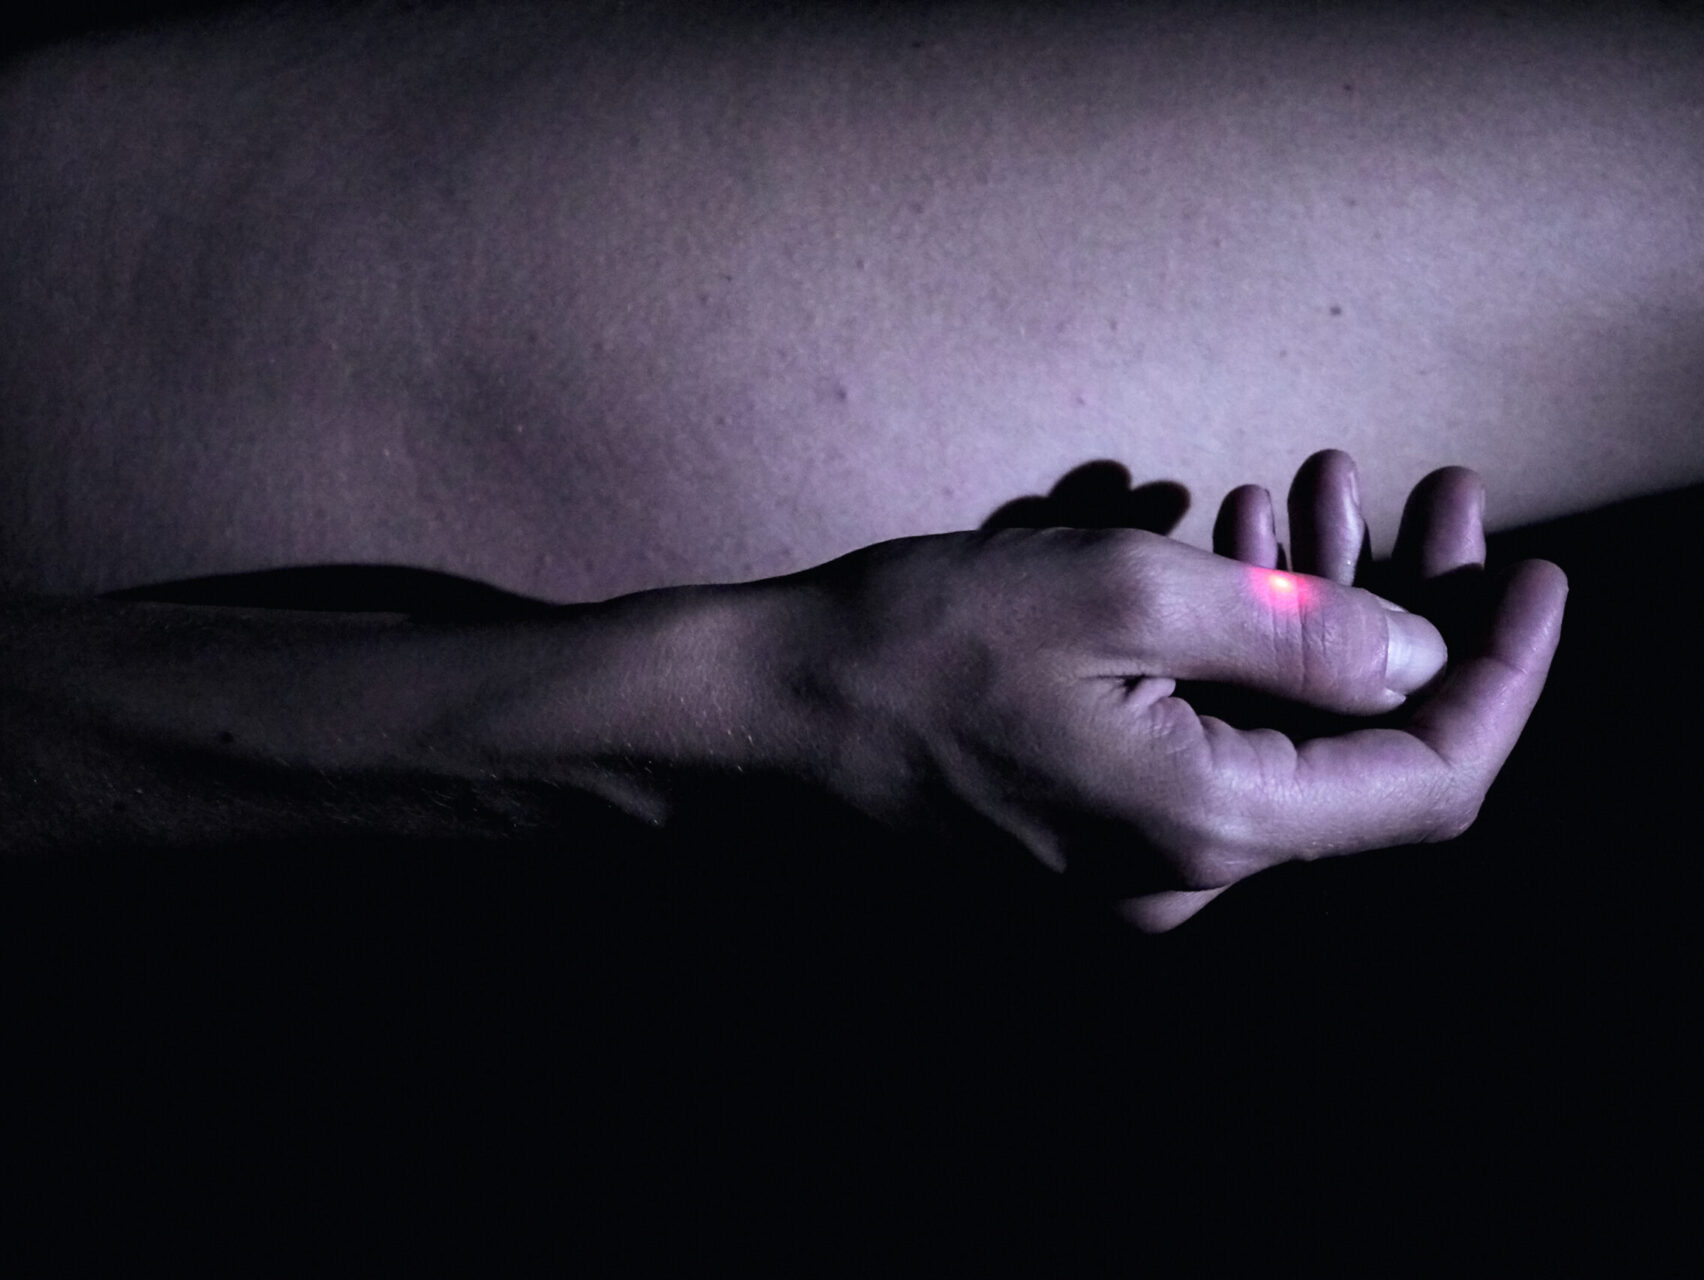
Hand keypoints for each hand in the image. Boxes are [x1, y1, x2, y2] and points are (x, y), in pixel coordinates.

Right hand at [784, 457, 1566, 928]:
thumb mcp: (1115, 592)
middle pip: (1353, 759)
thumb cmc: (915, 643)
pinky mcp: (1082, 838)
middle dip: (1401, 616)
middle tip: (1410, 485)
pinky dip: (1233, 662)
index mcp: (1208, 825)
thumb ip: (1291, 627)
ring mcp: (1126, 869)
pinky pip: (1202, 751)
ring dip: (1308, 625)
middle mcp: (1182, 876)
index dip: (1500, 676)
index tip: (1531, 569)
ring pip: (1276, 745)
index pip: (1427, 777)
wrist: (762, 714)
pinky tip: (1218, 559)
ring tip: (1296, 491)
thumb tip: (1416, 655)